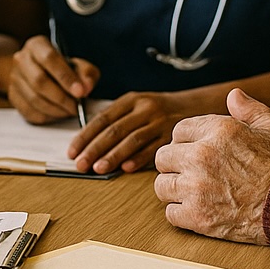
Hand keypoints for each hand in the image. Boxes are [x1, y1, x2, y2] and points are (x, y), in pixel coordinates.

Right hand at [7, 35, 99, 123]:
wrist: (39, 72)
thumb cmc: (62, 68)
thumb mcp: (77, 65)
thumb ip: (86, 73)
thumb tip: (86, 88)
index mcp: (37, 45)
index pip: (50, 59)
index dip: (66, 77)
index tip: (80, 93)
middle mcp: (21, 59)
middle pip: (39, 81)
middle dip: (62, 98)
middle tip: (76, 107)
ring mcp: (14, 78)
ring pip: (34, 99)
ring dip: (56, 110)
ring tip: (69, 111)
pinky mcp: (13, 96)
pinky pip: (29, 111)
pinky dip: (47, 117)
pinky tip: (58, 114)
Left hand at [67, 91, 192, 174]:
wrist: (196, 106)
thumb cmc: (159, 111)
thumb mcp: (137, 106)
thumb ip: (116, 120)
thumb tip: (87, 144)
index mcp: (131, 100)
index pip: (102, 119)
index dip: (85, 136)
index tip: (72, 151)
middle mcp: (145, 109)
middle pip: (115, 130)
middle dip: (94, 148)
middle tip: (80, 164)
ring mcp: (160, 122)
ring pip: (132, 140)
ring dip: (113, 156)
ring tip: (98, 168)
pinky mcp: (173, 136)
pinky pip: (153, 149)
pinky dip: (138, 159)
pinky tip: (126, 168)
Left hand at [153, 89, 269, 243]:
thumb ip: (250, 110)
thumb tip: (233, 95)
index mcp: (217, 131)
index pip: (179, 131)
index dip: (187, 141)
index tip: (196, 151)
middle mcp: (201, 156)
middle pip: (163, 157)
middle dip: (175, 164)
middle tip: (191, 173)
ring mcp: (197, 188)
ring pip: (162, 186)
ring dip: (175, 190)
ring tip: (193, 193)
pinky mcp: (198, 217)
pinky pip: (171, 213)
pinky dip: (182, 214)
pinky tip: (198, 211)